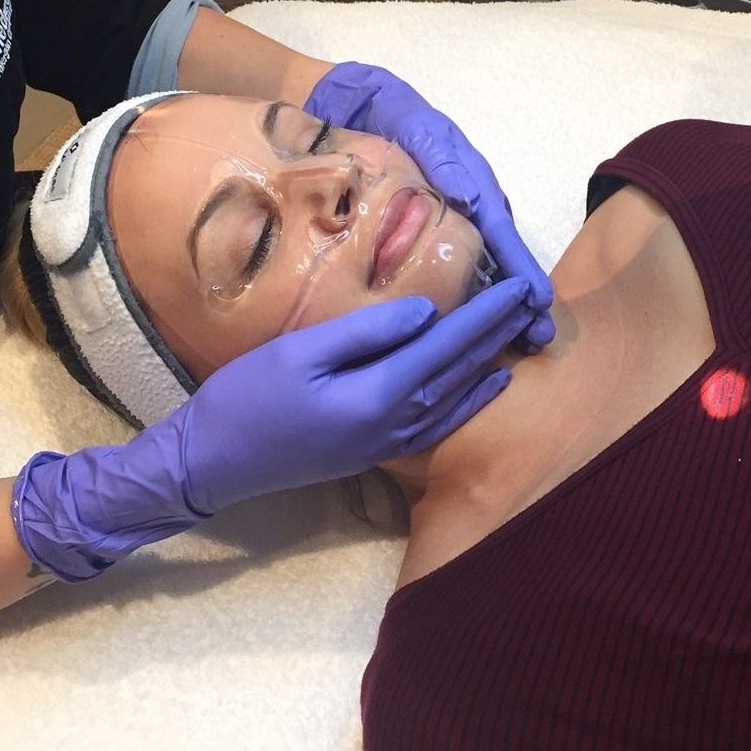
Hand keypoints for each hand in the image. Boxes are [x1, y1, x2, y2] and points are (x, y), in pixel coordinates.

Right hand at [12, 278, 533, 580]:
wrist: (214, 463)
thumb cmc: (247, 398)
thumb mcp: (299, 352)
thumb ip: (365, 332)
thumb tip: (426, 312)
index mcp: (376, 395)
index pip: (445, 346)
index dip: (484, 315)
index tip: (518, 287)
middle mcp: (394, 425)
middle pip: (460, 372)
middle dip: (498, 335)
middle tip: (535, 302)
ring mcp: (387, 444)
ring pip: (456, 399)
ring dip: (491, 364)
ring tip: (522, 334)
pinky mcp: (376, 451)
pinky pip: (441, 423)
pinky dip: (471, 401)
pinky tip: (489, 384)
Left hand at [306, 62, 555, 348]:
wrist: (353, 105)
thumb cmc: (392, 115)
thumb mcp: (420, 131)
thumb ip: (445, 162)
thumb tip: (470, 198)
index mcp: (473, 185)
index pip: (500, 233)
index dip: (520, 268)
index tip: (539, 302)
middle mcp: (468, 209)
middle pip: (498, 258)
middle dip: (519, 299)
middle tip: (539, 338)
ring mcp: (447, 223)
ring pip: (475, 269)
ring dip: (493, 305)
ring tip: (515, 342)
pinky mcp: (418, 233)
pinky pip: (442, 268)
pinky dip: (456, 297)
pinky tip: (457, 328)